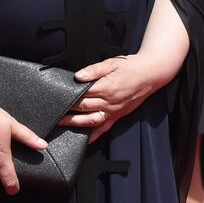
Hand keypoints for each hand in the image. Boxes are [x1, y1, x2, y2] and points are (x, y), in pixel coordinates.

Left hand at [61, 53, 176, 141]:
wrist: (151, 74)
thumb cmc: (132, 67)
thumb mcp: (113, 63)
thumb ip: (94, 70)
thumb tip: (78, 76)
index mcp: (106, 88)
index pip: (81, 95)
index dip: (67, 97)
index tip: (55, 98)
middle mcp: (109, 102)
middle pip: (83, 108)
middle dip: (66, 111)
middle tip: (52, 113)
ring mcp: (114, 111)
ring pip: (90, 121)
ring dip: (74, 124)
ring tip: (60, 124)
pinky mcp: (118, 115)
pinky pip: (104, 128)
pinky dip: (94, 136)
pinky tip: (84, 140)